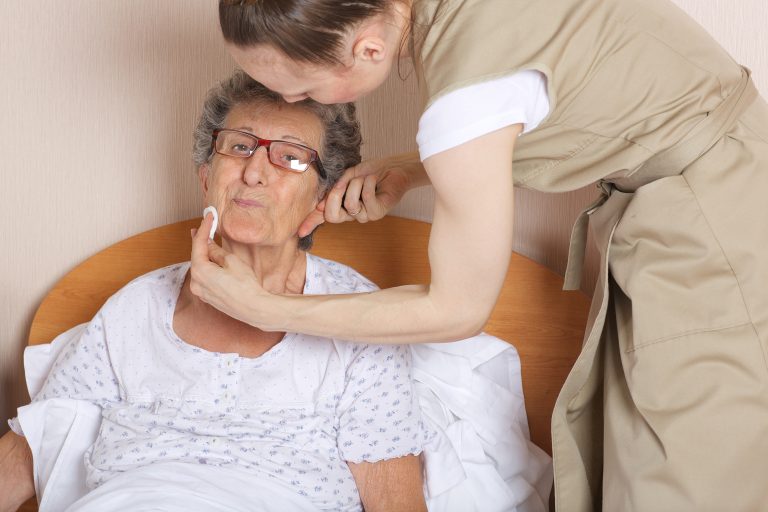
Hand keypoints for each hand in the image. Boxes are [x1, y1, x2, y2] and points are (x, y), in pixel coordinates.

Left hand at [189, 214, 272, 327]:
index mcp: (200, 271)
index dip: (204, 229)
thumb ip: (217, 251)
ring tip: (207, 242)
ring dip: (203, 255)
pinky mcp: (208, 298)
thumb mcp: (232, 262)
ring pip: (200, 268)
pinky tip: (212, 262)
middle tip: (202, 227)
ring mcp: (201, 292)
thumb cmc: (245, 285)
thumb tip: (208, 243)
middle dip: (200, 242)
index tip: (209, 217)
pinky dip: (207, 268)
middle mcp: (196, 282)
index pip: (199, 244)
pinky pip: (204, 279)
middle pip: (196, 257)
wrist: (254, 309)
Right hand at [298, 153, 420, 236]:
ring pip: (350, 205)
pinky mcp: (378, 213)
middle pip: (333, 216)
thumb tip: (319, 207)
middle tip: (344, 183)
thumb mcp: (348, 177)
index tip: (299, 232)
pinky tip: (374, 180)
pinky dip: (368, 184)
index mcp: (342, 205)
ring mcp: (365, 215)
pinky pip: (366, 200)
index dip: (311, 224)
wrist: (393, 166)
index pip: (324, 216)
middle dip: (334, 196)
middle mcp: (352, 214)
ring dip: (357, 185)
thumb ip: (335, 189)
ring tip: (366, 178)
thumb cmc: (371, 171)